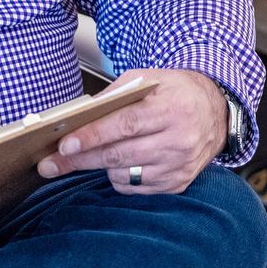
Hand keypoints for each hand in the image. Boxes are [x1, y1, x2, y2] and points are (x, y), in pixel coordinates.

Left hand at [37, 68, 225, 194]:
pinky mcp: (177, 184)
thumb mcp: (150, 79)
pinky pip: (135, 188)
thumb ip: (116, 94)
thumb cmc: (178, 92)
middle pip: (119, 155)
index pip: (125, 125)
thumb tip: (80, 116)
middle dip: (79, 160)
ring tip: (92, 154)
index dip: (93, 136)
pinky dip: (119, 177)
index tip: (65, 144)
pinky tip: (119, 163)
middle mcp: (178, 141)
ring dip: (100, 166)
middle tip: (50, 163)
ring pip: (124, 175)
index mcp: (172, 109)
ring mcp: (178, 166)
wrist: (216, 112)